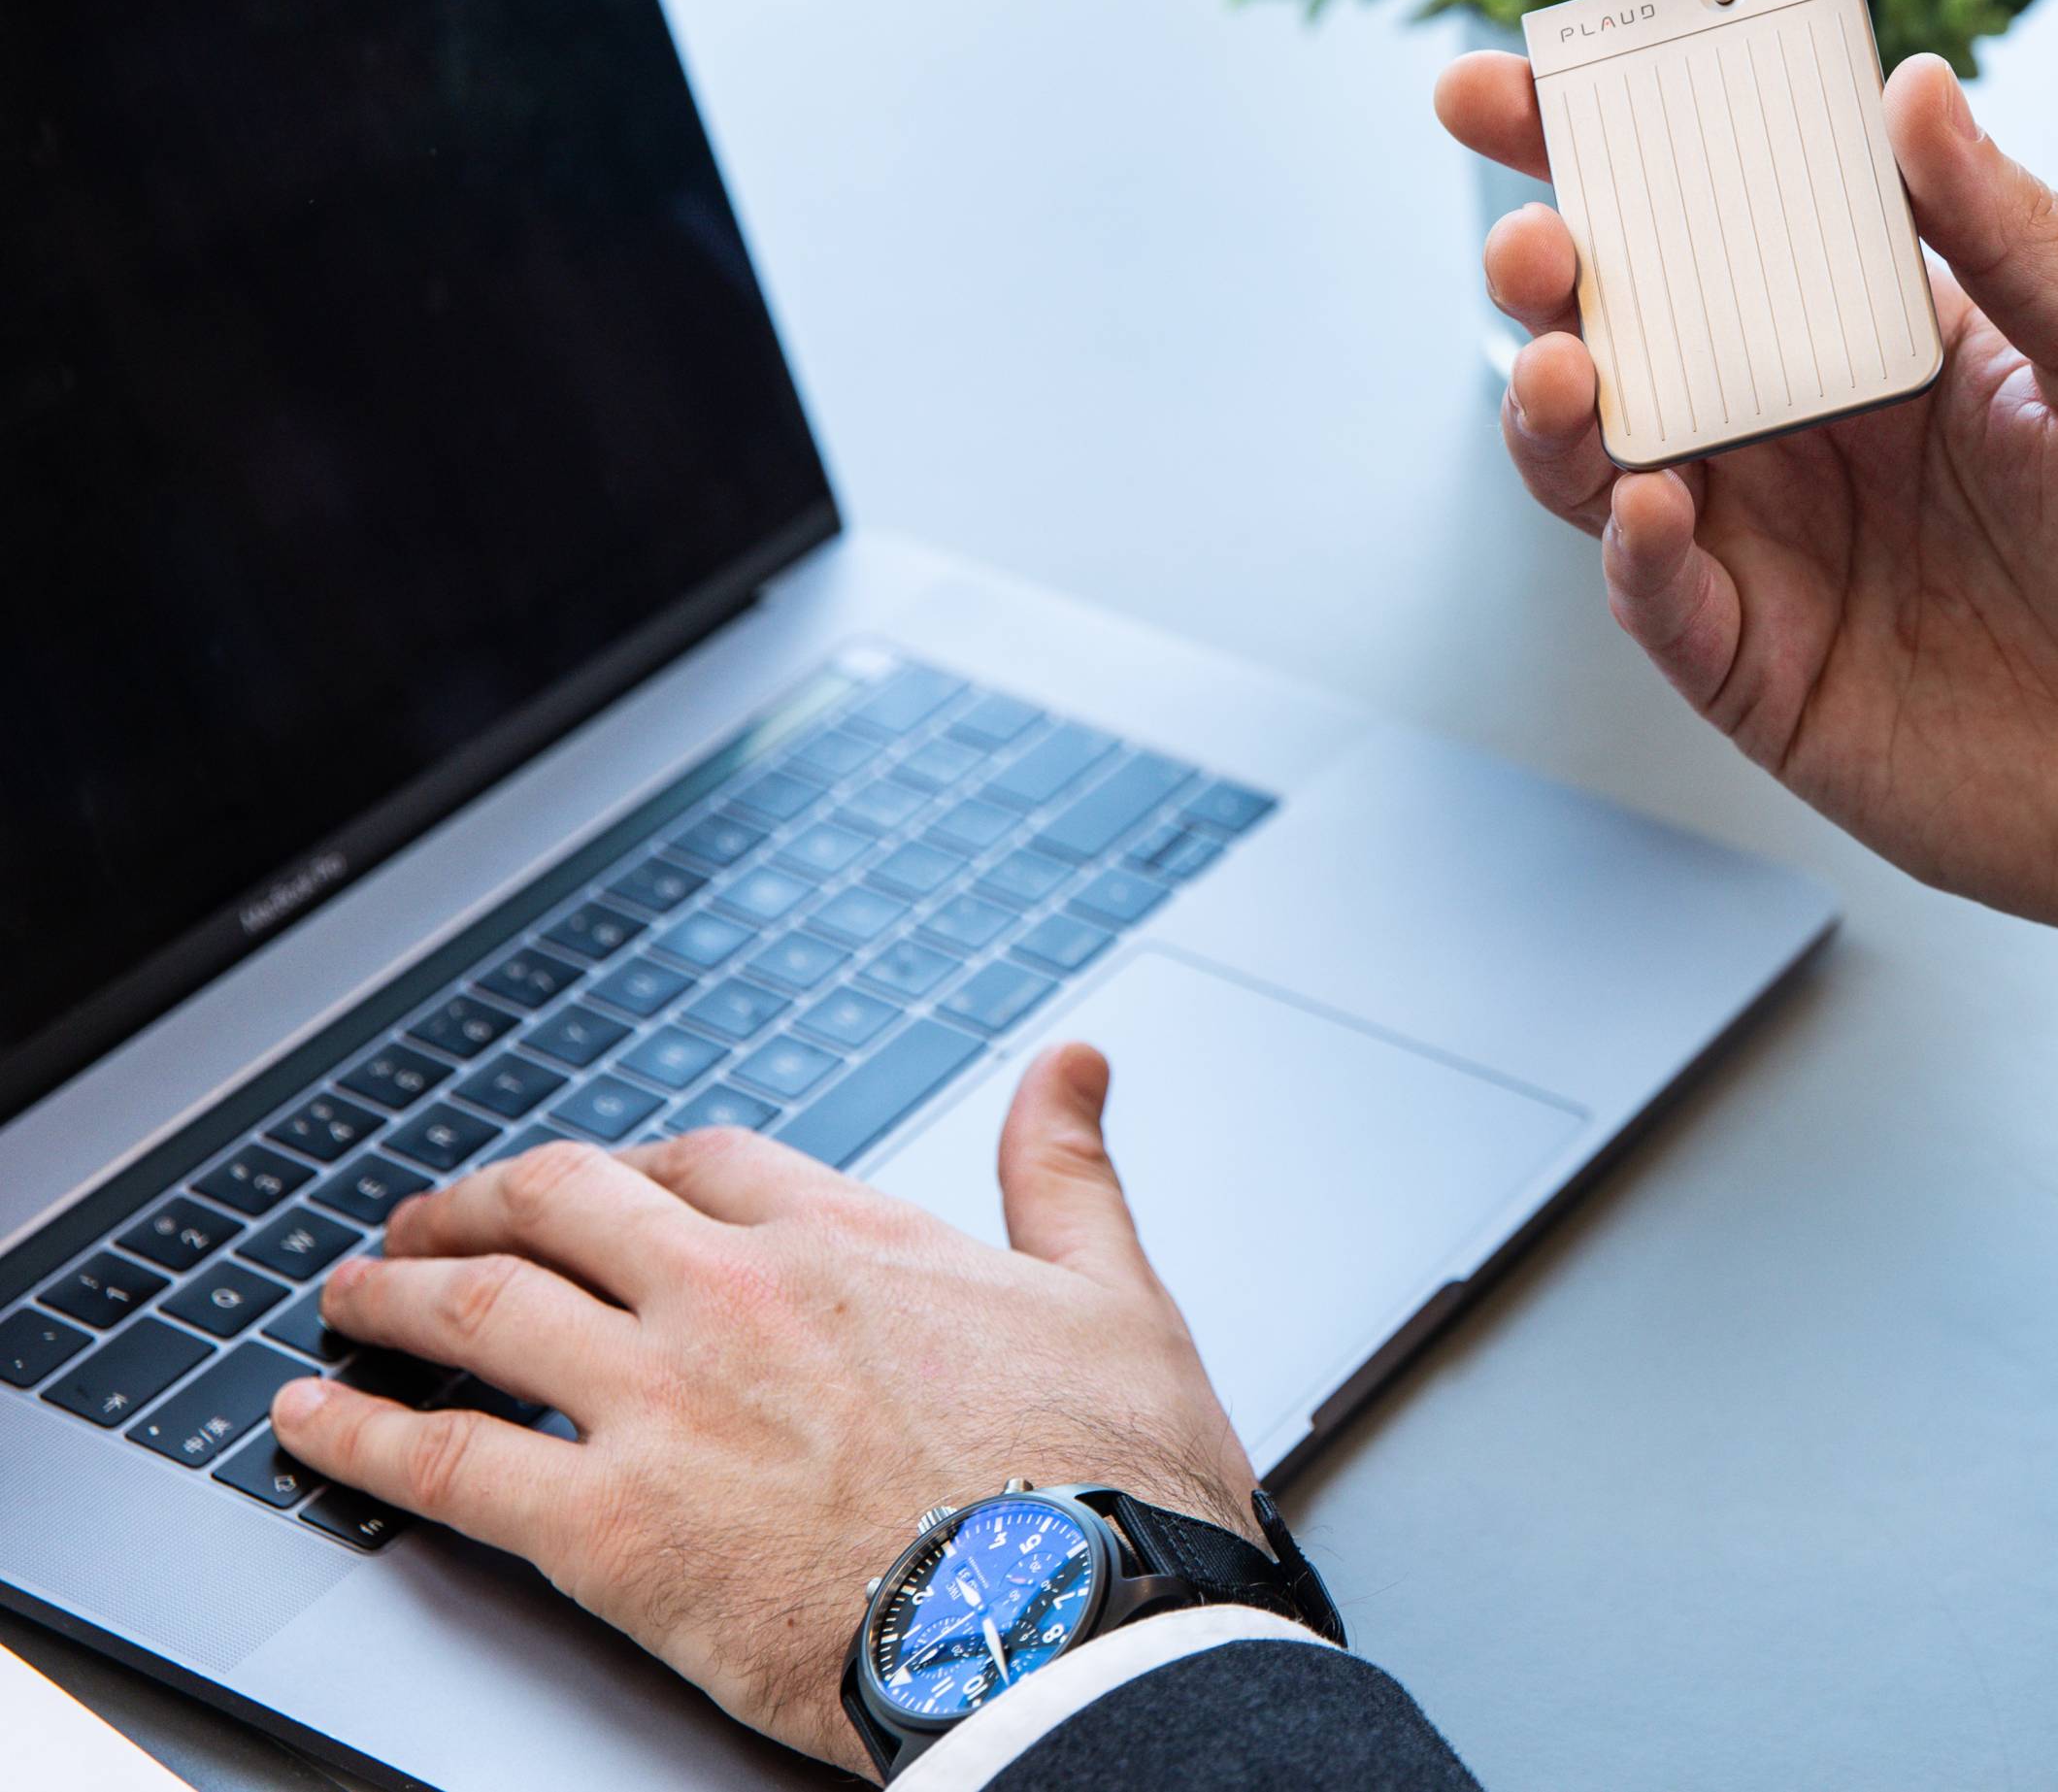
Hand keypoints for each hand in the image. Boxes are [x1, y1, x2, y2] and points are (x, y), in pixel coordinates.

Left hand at [268, 1047, 1265, 1778]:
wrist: (1069, 1620)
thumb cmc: (1106, 1476)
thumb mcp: (1111, 1292)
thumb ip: (1065, 1172)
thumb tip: (1073, 1069)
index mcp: (847, 1238)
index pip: (696, 1165)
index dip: (628, 1170)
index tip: (596, 1189)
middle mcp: (735, 1295)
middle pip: (562, 1206)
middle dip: (474, 1204)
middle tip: (424, 1220)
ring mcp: (662, 1403)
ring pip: (483, 1313)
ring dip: (394, 1296)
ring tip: (346, 1297)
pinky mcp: (609, 1526)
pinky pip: (449, 1462)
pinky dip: (362, 1432)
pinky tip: (315, 1419)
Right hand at [1443, 50, 2057, 1053]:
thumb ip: (2016, 236)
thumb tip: (1913, 87)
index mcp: (1889, 333)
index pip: (1729, 213)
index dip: (1613, 145)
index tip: (1510, 82)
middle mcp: (1809, 433)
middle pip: (1633, 328)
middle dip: (1554, 267)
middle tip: (1535, 240)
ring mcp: (1775, 554)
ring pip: (1607, 462)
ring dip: (1563, 408)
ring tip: (1565, 367)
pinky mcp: (1765, 676)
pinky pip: (1662, 603)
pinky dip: (1636, 554)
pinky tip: (1650, 509)